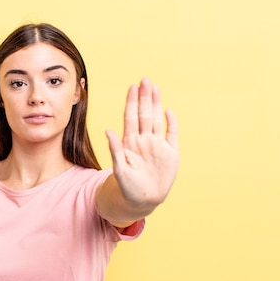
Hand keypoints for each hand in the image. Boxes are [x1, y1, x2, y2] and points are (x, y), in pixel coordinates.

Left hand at [106, 78, 179, 207]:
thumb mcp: (119, 169)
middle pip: (144, 114)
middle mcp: (144, 140)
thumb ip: (115, 150)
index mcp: (130, 143)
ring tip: (154, 88)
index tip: (132, 87)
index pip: (131, 117)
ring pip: (157, 120)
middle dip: (144, 98)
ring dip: (156, 104)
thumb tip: (108, 131)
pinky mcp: (171, 153)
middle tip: (144, 80)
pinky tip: (169, 111)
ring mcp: (157, 145)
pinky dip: (171, 123)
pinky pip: (171, 135)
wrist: (143, 200)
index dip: (132, 102)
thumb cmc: (127, 187)